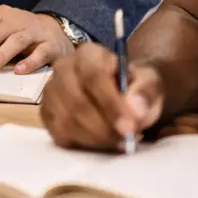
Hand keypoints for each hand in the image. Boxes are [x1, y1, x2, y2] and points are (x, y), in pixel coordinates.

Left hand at [0, 6, 73, 73]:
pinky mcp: (51, 45)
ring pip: (16, 41)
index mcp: (0, 15)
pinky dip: (29, 61)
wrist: (57, 32)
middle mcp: (17, 20)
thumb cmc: (20, 34)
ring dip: (0, 55)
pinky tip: (18, 71)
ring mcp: (35, 32)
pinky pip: (41, 53)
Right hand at [40, 43, 163, 151]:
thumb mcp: (150, 83)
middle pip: (77, 102)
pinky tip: (103, 142)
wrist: (122, 94)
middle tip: (127, 142)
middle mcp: (64, 68)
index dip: (111, 104)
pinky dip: (84, 144)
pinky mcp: (47, 113)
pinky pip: (60, 134)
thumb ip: (146, 92)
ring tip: (119, 142)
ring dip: (96, 138)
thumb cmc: (134, 87)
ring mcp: (51, 91)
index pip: (93, 76)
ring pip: (67, 121)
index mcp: (89, 53)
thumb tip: (135, 109)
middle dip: (104, 128)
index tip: (130, 127)